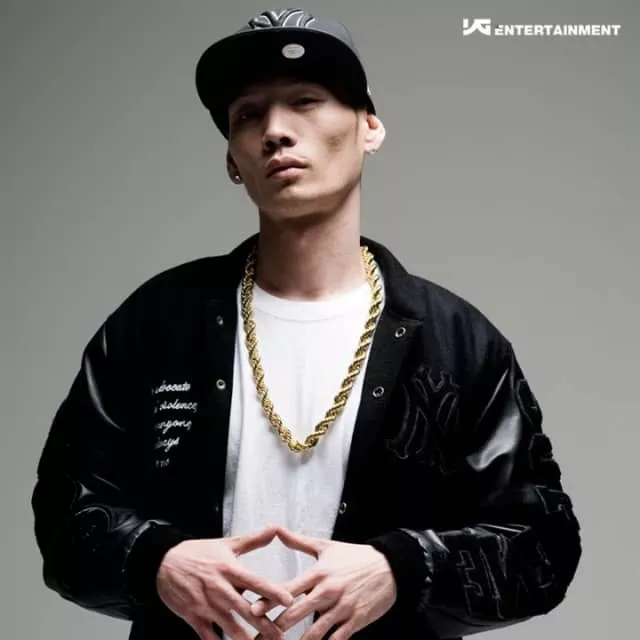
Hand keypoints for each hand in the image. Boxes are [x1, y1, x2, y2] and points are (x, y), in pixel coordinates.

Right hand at [156, 526, 293, 639]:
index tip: (289, 601)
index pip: (255, 582)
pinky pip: (208, 636)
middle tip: (281, 635)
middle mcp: (219, 589)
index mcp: (229, 569)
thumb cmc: (198, 553)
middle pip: (246, 610)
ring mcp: (206, 605)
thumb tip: (275, 528)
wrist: (163, 562)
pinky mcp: (193, 617)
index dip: (273, 592)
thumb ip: (253, 540)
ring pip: (229, 626)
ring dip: (246, 639)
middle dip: (264, 625)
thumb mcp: (226, 544)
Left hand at [252, 527, 396, 639]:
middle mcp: (328, 591)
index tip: (252, 610)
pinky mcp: (355, 622)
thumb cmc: (355, 557)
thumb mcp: (327, 547)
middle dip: (275, 628)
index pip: (289, 589)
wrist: (390, 567)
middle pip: (296, 613)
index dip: (270, 600)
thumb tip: (277, 529)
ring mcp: (342, 609)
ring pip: (314, 632)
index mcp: (319, 573)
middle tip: (259, 637)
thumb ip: (298, 541)